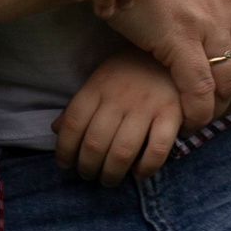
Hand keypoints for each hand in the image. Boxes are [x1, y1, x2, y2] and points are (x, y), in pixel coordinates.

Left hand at [53, 48, 181, 185]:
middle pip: (95, 143)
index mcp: (98, 86)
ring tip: (108, 180)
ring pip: (122, 152)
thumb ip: (79, 105)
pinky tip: (139, 173)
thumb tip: (57, 130)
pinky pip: (157, 150)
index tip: (65, 164)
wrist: (174, 50)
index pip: (74, 123)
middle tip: (88, 176)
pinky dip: (146, 168)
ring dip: (111, 174)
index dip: (65, 149)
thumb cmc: (131, 69)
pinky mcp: (172, 114)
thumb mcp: (100, 79)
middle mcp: (119, 97)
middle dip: (87, 167)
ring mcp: (146, 106)